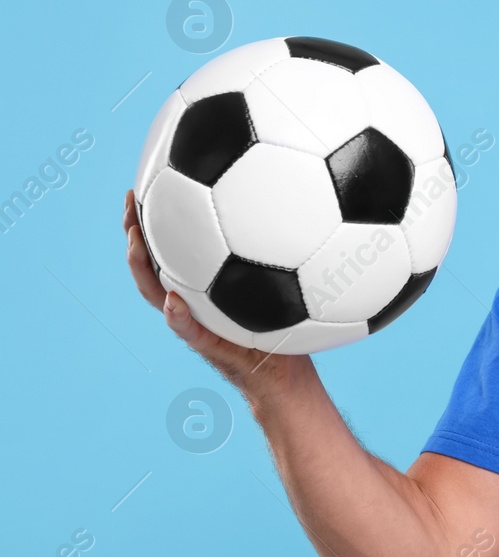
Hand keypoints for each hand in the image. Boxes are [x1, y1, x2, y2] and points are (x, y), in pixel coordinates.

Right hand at [123, 188, 313, 400]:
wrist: (286, 372)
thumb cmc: (287, 325)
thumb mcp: (285, 283)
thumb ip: (285, 252)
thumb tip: (307, 205)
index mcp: (202, 283)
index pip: (170, 247)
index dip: (154, 218)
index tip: (148, 184)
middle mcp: (191, 299)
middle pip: (151, 263)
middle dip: (135, 232)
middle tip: (132, 200)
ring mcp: (194, 322)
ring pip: (156, 293)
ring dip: (141, 268)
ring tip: (135, 240)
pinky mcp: (209, 346)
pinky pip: (188, 331)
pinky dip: (178, 318)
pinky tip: (175, 301)